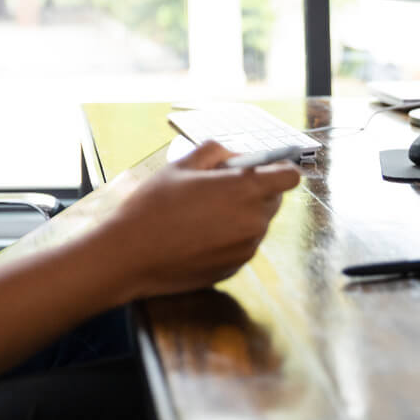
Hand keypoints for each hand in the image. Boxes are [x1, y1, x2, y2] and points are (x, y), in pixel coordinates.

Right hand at [101, 140, 299, 300]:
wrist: (130, 255)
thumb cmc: (153, 205)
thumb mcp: (180, 165)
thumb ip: (215, 152)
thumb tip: (235, 156)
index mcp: (245, 190)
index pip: (289, 176)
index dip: (277, 169)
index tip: (260, 168)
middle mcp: (254, 221)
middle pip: (273, 200)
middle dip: (254, 191)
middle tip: (217, 189)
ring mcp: (246, 248)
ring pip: (256, 224)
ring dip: (240, 215)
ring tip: (200, 214)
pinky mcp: (235, 268)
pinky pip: (242, 245)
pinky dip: (228, 237)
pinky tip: (197, 235)